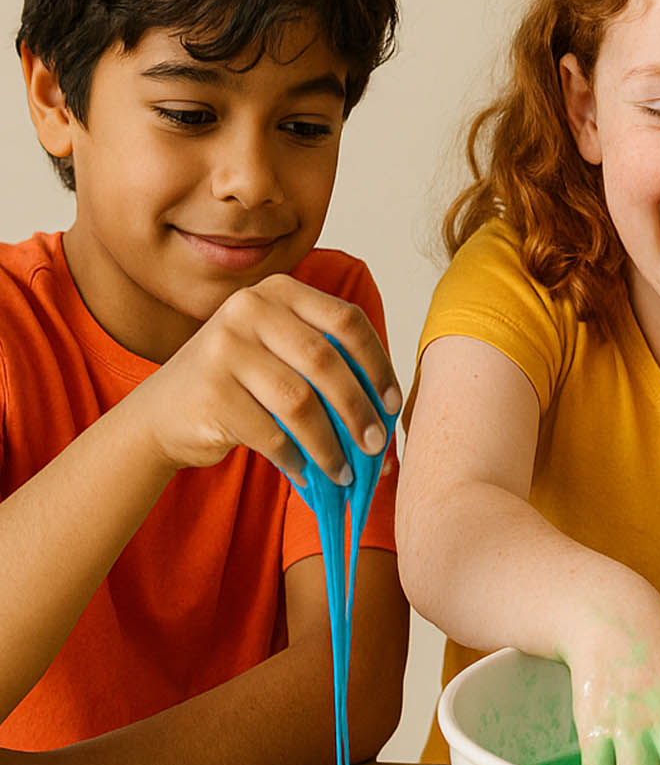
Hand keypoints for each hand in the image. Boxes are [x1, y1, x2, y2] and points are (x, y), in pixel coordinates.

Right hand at [123, 275, 401, 488]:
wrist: (162, 413)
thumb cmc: (240, 386)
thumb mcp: (281, 356)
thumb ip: (329, 367)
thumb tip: (390, 417)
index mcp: (278, 291)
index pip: (346, 320)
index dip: (378, 363)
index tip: (392, 404)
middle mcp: (248, 309)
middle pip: (326, 361)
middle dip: (359, 409)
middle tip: (376, 445)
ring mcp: (223, 347)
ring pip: (300, 401)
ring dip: (330, 444)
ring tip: (345, 471)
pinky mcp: (210, 391)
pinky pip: (271, 433)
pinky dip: (297, 459)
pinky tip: (308, 473)